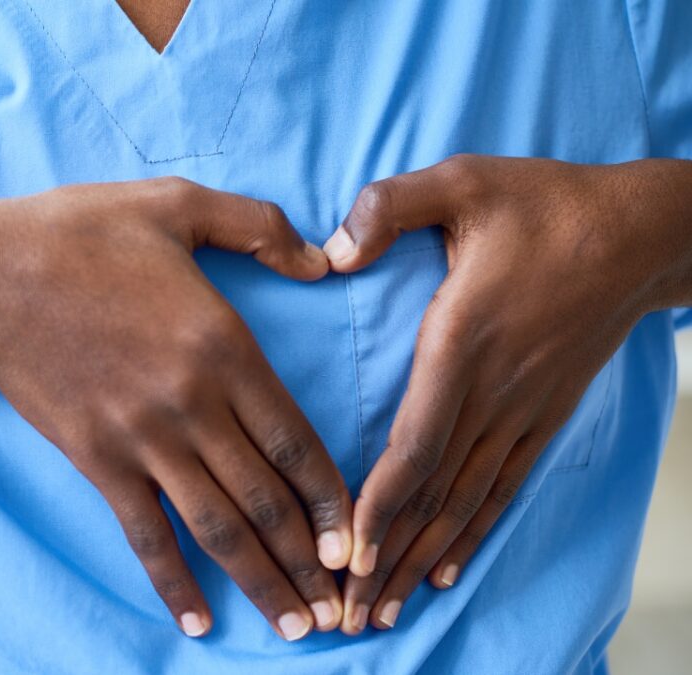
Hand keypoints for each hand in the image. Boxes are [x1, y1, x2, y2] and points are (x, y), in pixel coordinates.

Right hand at [0, 178, 353, 639]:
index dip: (334, 500)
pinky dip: (171, 581)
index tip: (359, 543)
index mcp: (224, 346)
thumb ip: (260, 228)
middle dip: (312, 562)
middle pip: (267, 500)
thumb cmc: (82, 231)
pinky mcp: (96, 459)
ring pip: (217, 528)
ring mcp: (141, 439)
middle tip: (345, 609)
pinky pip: (143, 533)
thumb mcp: (178, 203)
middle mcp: (191, 404)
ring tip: (297, 629)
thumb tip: (325, 261)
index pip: (296, 441)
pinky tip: (196, 621)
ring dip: (261, 583)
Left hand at [321, 155, 691, 633]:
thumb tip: (328, 251)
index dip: (377, 504)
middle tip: (346, 613)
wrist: (637, 233)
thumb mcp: (462, 180)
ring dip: (420, 559)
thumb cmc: (544, 204)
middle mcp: (492, 392)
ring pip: (464, 503)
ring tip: (386, 611)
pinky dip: (471, 533)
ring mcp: (523, 410)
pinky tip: (444, 570)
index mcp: (462, 343)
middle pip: (431, 494)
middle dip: (386, 556)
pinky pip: (502, 487)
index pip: (414, 445)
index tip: (344, 555)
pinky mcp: (543, 415)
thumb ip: (388, 206)